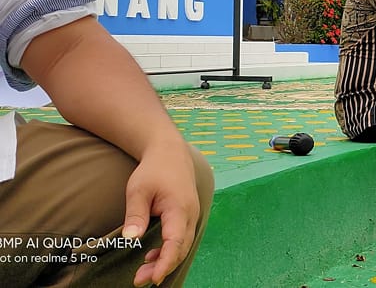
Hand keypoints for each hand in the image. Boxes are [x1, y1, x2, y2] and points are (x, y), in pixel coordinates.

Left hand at [126, 142, 201, 286]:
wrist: (170, 153)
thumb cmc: (153, 170)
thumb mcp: (138, 189)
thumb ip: (136, 214)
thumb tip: (131, 239)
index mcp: (180, 208)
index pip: (175, 242)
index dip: (166, 262)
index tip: (154, 278)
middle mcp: (191, 214)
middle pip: (181, 248)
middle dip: (163, 267)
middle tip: (139, 280)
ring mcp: (191, 216)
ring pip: (182, 246)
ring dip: (165, 261)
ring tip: (143, 274)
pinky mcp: (187, 217)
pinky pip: (181, 239)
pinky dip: (169, 251)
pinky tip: (152, 257)